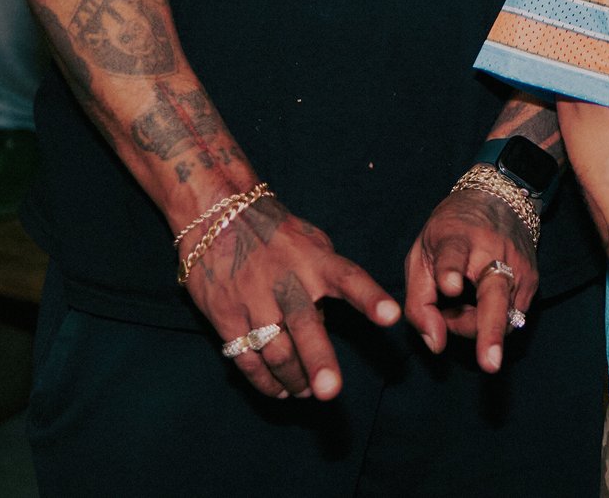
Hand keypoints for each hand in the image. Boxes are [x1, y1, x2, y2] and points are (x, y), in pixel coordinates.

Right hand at [181, 194, 400, 400]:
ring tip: (306, 393)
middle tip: (330, 392)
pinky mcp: (225, 316)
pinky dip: (264, 381)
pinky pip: (246, 358)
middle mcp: (287, 281)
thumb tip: (327, 323)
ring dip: (294, 379)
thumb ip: (324, 281)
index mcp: (315, 260)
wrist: (215, 216)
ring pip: (276, 351)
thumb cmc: (276, 235)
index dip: (370, 298)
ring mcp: (253, 300)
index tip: (393, 317)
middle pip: (305, 325)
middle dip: (318, 360)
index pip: (349, 279)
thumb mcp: (310, 245)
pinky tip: (278, 391)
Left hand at [403, 180, 536, 371]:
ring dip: (474, 326)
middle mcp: (493, 251)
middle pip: (493, 294)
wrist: (498, 199)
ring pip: (500, 317)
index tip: (449, 285)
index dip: (450, 272)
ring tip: (457, 307)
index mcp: (456, 238)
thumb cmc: (449, 232)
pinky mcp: (532, 281)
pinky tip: (476, 303)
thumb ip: (419, 302)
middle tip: (489, 364)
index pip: (452, 255)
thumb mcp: (421, 256)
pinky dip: (488, 321)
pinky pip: (511, 318)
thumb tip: (436, 345)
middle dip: (490, 330)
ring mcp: (518, 267)